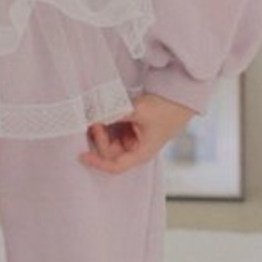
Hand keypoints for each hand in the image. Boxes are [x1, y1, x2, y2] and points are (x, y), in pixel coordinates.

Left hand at [79, 93, 196, 174]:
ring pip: (108, 140)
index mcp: (141, 153)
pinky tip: (102, 113)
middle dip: (99, 138)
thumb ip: (115, 114)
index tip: (82, 155)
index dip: (98, 162)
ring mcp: (131, 139)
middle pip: (108, 152)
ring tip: (97, 114)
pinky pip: (111, 130)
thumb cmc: (166, 109)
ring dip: (101, 129)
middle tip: (94, 120)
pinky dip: (105, 123)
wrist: (178, 96)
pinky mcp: (129, 129)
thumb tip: (94, 117)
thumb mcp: (138, 111)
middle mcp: (135, 149)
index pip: (115, 165)